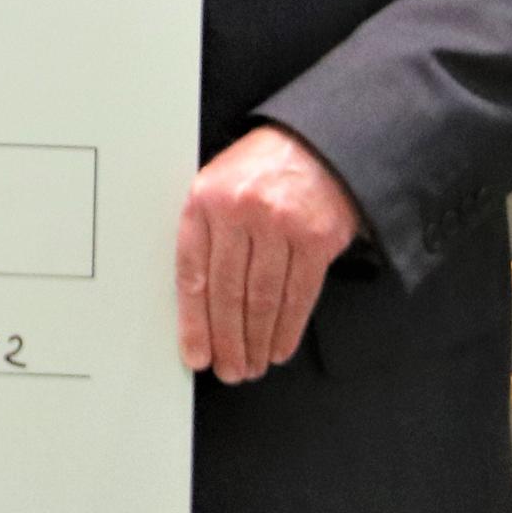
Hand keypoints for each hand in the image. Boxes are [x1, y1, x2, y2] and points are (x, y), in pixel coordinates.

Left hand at [177, 126, 360, 383]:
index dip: (193, 321)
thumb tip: (195, 303)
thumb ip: (205, 233)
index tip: (195, 353)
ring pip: (262, 299)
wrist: (319, 143)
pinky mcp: (316, 237)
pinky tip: (279, 347)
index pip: (192, 273)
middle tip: (228, 370)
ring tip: (252, 366)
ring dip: (256, 341)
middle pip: (227, 292)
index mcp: (205, 201)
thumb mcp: (218, 185)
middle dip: (227, 340)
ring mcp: (279, 224)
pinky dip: (288, 327)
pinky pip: (299, 294)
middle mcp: (239, 211)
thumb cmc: (263, 170)